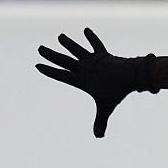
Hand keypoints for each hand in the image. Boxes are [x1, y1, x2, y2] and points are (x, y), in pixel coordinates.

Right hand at [35, 28, 154, 137]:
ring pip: (77, 49)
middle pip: (64, 60)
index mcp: (80, 80)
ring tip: (60, 36)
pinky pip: (96, 44)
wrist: (129, 76)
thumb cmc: (116, 92)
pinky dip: (91, 37)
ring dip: (69, 43)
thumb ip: (100, 122)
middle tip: (40, 49)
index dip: (49, 71)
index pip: (60, 75)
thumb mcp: (106, 107)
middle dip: (51, 55)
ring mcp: (93, 60)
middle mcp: (84, 68)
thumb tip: (99, 137)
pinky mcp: (103, 54)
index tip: (37, 65)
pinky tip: (86, 29)